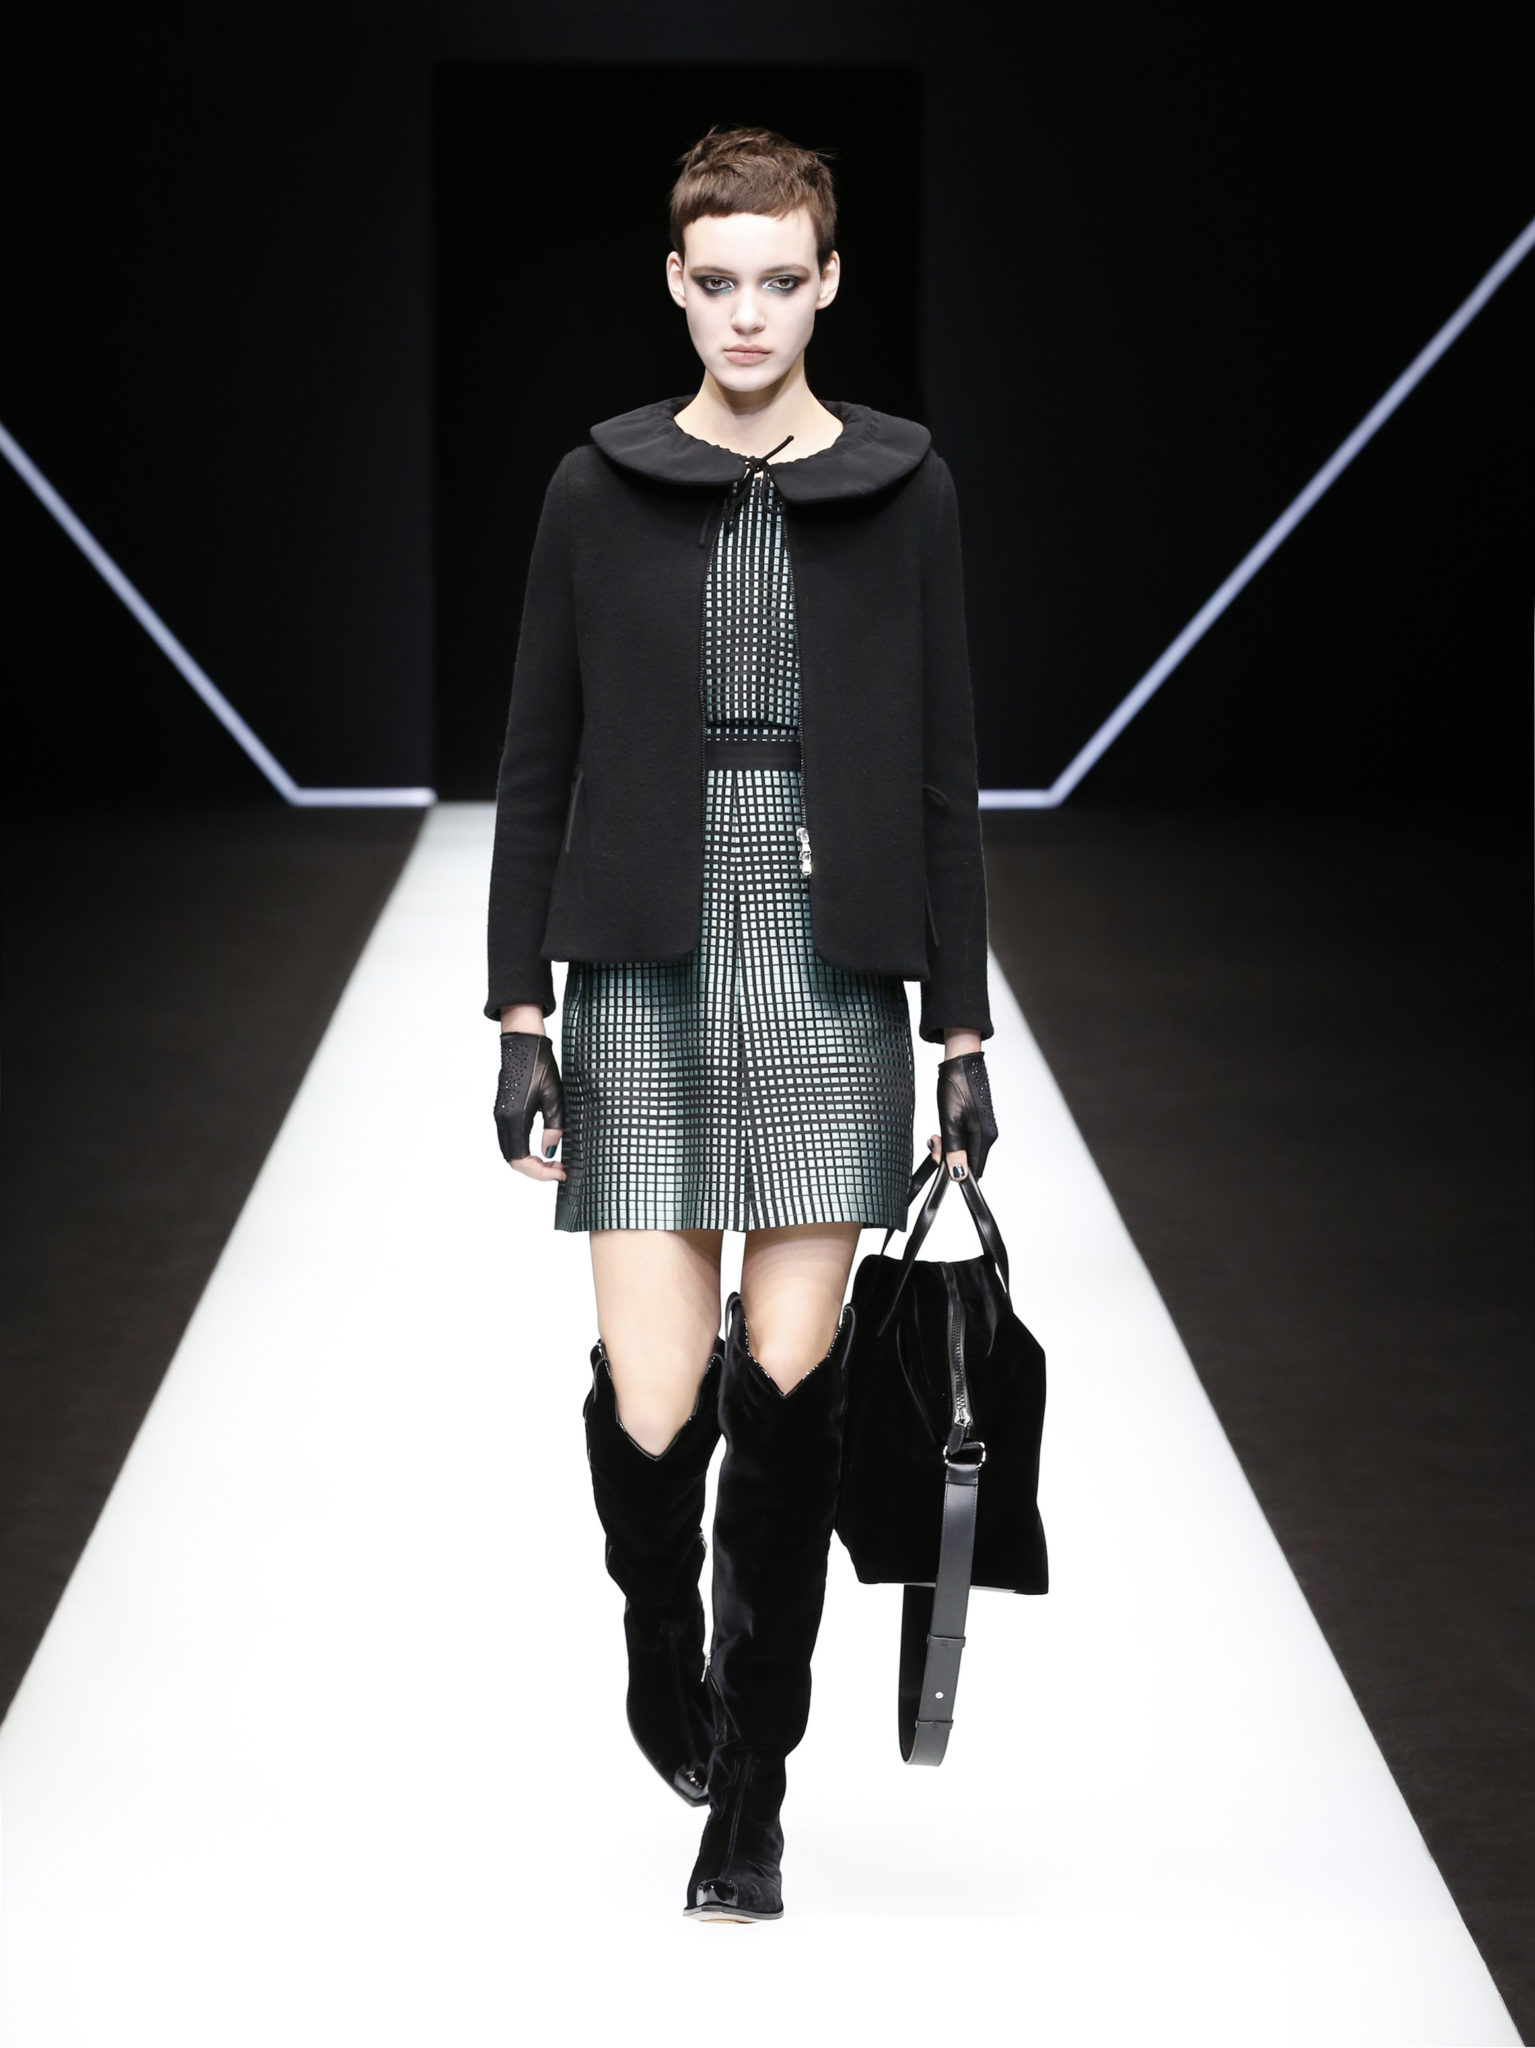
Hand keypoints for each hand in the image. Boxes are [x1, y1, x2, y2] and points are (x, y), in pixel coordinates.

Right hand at [495, 1032, 565, 1181]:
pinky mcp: (502, 1110)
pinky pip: (509, 1140)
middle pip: (513, 1160)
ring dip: (529, 1161)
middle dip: (536, 1170)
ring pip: (510, 1151)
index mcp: (515, 1117)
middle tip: (559, 1169)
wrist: (523, 1043)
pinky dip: (523, 1151)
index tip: (560, 1172)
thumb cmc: (540, 1065)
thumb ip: (554, 1127)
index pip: (521, 1160)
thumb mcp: (555, 1097)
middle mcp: (503, 1119)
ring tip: (553, 1161)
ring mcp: (500, 1115)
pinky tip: (540, 1148)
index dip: (540, 1173)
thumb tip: (550, 1152)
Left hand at [932, 1049, 996, 1180]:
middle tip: (934, 1142)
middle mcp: (987, 1134)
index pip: (974, 1169)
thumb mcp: (950, 1121)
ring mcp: (983, 1127)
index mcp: (984, 1137)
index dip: (957, 1171)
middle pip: (969, 1160)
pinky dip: (951, 1138)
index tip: (940, 1162)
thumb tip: (958, 1174)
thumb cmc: (956, 1086)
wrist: (960, 1060)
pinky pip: (964, 1138)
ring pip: (964, 1149)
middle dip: (949, 1158)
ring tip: (935, 1135)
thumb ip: (954, 1149)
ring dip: (948, 1147)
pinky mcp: (977, 1120)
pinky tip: (942, 1128)